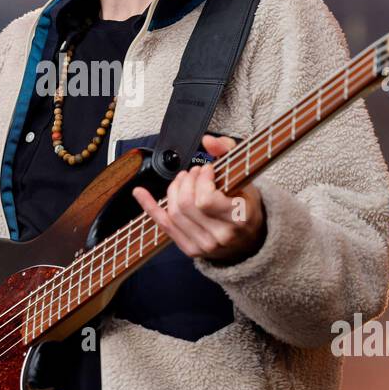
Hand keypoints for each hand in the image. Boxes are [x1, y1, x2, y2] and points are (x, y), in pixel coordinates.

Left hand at [131, 134, 266, 263]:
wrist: (249, 238)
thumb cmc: (246, 204)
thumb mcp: (245, 177)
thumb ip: (228, 152)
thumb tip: (208, 140)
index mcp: (239, 219)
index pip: (206, 200)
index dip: (201, 180)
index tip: (207, 170)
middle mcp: (221, 236)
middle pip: (186, 205)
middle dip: (186, 181)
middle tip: (194, 172)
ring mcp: (204, 245)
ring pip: (174, 213)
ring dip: (173, 189)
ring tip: (184, 180)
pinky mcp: (190, 249)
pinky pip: (164, 226)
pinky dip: (149, 207)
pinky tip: (140, 193)